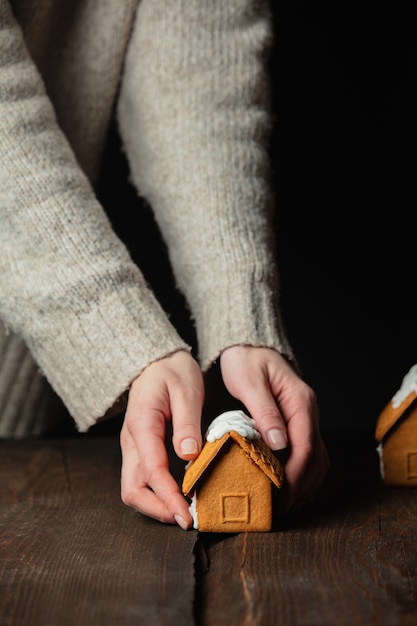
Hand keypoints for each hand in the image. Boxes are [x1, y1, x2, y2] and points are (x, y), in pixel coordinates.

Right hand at [120, 350, 203, 528]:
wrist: (156, 359)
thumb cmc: (172, 370)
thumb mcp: (186, 390)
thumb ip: (187, 423)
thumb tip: (189, 457)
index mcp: (142, 424)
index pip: (152, 472)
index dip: (169, 498)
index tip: (188, 516)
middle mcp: (131, 440)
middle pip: (132, 489)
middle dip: (157, 510)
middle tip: (186, 520)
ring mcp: (133, 445)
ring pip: (134, 487)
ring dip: (156, 505)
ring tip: (185, 511)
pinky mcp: (140, 448)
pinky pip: (142, 478)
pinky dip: (157, 493)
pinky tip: (180, 495)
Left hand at [220, 345, 329, 509]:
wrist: (248, 346)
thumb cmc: (245, 361)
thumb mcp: (249, 381)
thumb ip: (264, 411)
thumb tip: (278, 443)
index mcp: (300, 400)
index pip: (305, 445)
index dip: (295, 474)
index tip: (280, 495)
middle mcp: (309, 410)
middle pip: (316, 456)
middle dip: (301, 484)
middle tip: (281, 507)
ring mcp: (307, 417)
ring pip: (318, 457)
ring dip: (305, 482)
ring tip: (286, 503)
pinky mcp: (299, 422)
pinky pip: (309, 452)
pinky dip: (303, 472)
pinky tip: (288, 485)